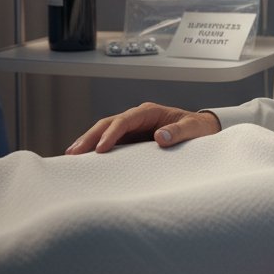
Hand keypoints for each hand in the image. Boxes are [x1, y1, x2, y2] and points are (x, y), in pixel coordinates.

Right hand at [65, 101, 220, 154]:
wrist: (203, 131)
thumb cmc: (199, 129)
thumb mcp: (194, 129)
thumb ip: (179, 132)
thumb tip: (160, 137)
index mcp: (150, 112)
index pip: (125, 120)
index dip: (112, 133)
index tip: (101, 148)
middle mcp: (138, 118)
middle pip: (109, 123)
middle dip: (91, 137)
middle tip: (74, 153)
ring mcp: (133, 130)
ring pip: (105, 132)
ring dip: (89, 143)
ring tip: (71, 157)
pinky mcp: (131, 141)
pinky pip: (110, 144)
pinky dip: (96, 150)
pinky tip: (84, 161)